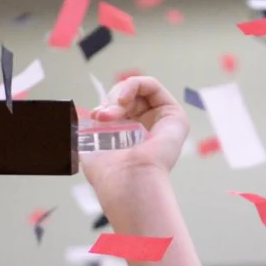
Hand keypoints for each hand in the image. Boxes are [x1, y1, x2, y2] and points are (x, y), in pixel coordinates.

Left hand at [79, 74, 189, 202]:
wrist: (126, 180)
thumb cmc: (108, 171)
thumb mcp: (91, 142)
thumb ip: (92, 125)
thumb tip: (90, 112)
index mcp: (129, 138)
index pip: (116, 108)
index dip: (105, 106)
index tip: (95, 116)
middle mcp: (147, 130)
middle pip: (126, 97)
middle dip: (110, 101)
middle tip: (103, 117)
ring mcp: (161, 123)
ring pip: (137, 90)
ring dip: (119, 96)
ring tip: (112, 114)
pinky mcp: (174, 116)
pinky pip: (151, 85)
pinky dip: (133, 85)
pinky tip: (124, 101)